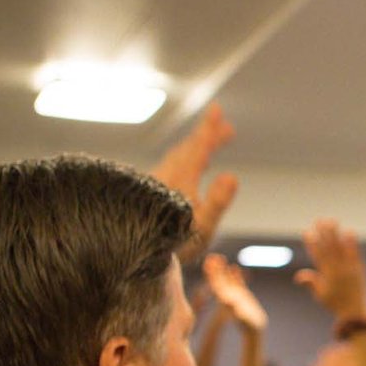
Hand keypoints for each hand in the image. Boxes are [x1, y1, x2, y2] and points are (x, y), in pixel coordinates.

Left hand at [151, 104, 238, 256]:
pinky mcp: (147, 193)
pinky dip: (181, 160)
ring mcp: (154, 184)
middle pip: (188, 149)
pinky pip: (168, 168)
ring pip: (176, 158)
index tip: (218, 110)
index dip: (209, 129)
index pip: (198, 147)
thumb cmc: (173, 244)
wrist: (133, 255)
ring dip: (194, 148)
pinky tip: (179, 168)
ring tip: (206, 144)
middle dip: (206, 136)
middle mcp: (165, 176)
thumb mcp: (202, 226)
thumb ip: (217, 200)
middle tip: (225, 126)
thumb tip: (232, 175)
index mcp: (181, 179)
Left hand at [201, 254, 267, 332]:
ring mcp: (236, 294)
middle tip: (211, 256)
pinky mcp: (243, 295)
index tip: (208, 263)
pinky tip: (235, 267)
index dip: (212, 273)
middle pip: (220, 279)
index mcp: (226, 299)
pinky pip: (238, 282)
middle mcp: (229, 295)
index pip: (216, 283)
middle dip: (215, 269)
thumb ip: (236, 310)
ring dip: (223, 269)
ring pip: (228, 279)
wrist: (255, 329)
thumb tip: (228, 303)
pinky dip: (236, 275)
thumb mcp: (244, 319)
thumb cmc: (249, 326)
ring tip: (220, 258)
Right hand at [295, 219, 365, 319]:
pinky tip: (348, 231)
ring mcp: (349, 269)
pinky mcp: (359, 268)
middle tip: (318, 220)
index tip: (306, 232)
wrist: (354, 312)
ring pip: (341, 248)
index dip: (311, 243)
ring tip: (331, 220)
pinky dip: (352, 242)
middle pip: (329, 248)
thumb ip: (311, 283)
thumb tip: (298, 276)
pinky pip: (355, 253)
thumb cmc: (335, 303)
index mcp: (326, 276)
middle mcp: (337, 270)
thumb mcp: (320, 295)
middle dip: (323, 233)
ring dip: (335, 233)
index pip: (317, 256)